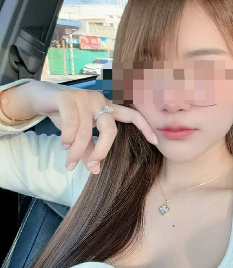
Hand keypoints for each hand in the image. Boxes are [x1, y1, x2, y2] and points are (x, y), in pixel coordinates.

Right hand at [27, 81, 157, 173]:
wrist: (42, 97)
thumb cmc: (66, 116)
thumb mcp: (80, 135)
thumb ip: (89, 150)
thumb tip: (95, 170)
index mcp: (108, 108)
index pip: (132, 115)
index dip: (145, 127)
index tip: (156, 142)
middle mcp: (100, 101)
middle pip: (110, 129)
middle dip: (102, 150)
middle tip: (94, 165)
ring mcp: (84, 98)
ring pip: (86, 131)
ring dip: (77, 151)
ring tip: (70, 161)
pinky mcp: (67, 98)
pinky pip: (71, 124)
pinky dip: (68, 139)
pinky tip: (64, 145)